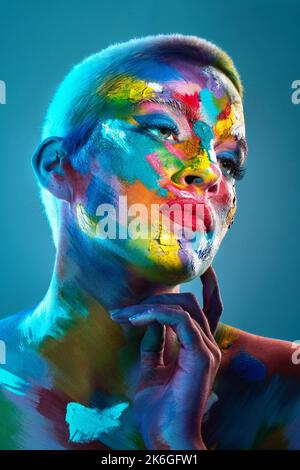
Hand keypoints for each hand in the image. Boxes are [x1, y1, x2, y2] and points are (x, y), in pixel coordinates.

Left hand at [110, 266, 222, 449]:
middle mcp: (206, 344)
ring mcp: (206, 349)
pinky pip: (180, 321)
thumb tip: (147, 321)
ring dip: (150, 306)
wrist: (165, 437)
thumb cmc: (157, 409)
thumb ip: (153, 344)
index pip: (210, 307)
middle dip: (155, 298)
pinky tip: (135, 320)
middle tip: (124, 311)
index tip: (200, 268)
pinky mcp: (201, 355)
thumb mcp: (150, 369)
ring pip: (184, 306)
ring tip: (124, 316)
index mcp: (199, 347)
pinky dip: (156, 315)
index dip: (210, 285)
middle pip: (188, 302)